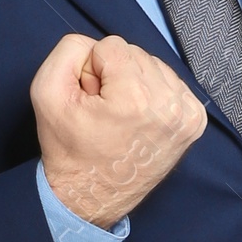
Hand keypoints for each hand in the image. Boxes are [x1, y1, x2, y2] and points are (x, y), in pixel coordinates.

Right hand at [31, 31, 205, 230]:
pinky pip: (171, 83)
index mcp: (136, 99)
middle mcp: (169, 105)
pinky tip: (140, 118)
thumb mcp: (47, 92)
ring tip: (121, 117)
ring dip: (135, 83)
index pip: (112, 45)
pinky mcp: (195, 121)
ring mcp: (187, 115)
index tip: (92, 101)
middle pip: (136, 53)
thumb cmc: (69, 149)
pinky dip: (153, 95)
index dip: (93, 70)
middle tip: (105, 111)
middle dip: (116, 75)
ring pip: (154, 66)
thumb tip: (98, 47)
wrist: (91, 196)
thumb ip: (70, 50)